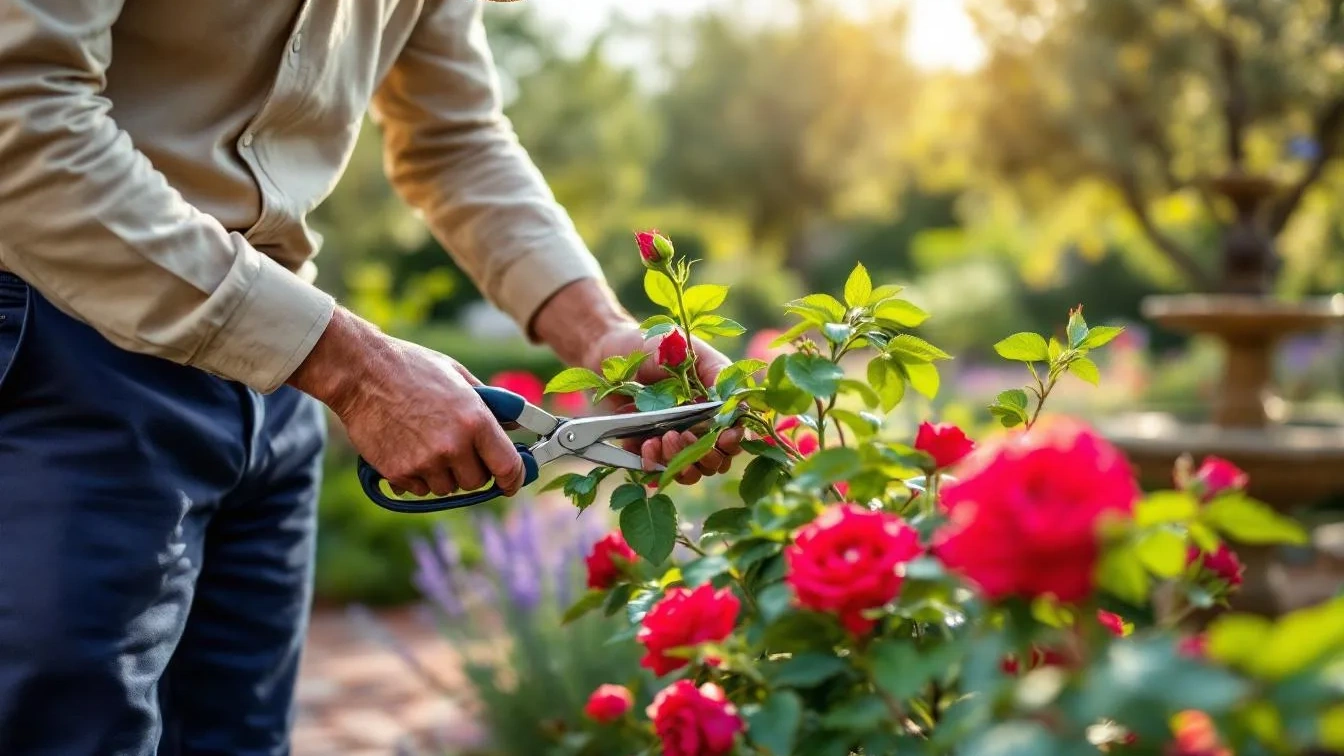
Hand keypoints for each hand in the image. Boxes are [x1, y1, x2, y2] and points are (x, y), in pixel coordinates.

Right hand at [288, 309, 525, 497]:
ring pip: (447, 488)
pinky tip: (408, 448)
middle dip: (471, 470)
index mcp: (475, 421)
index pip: (507, 466)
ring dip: (443, 474)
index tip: (510, 482)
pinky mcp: (398, 472)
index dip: (513, 478)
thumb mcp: (458, 376)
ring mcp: (424, 462)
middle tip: (459, 450)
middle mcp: (453, 446)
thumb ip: (490, 404)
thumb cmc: (412, 367)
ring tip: (428, 444)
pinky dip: (418, 476)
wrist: (361, 372)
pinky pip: (419, 489)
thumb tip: (515, 423)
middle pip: (476, 482)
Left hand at [587, 325, 744, 485]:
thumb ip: (715, 371)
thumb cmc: (650, 343)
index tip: (725, 437)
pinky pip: (656, 469)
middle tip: (686, 434)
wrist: (606, 349)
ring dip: (681, 461)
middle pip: (715, 460)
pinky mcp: (645, 448)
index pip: (734, 433)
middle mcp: (696, 425)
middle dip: (706, 455)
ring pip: (689, 471)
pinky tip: (647, 445)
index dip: (734, 440)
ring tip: (665, 437)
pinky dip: (654, 464)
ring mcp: (671, 439)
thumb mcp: (687, 348)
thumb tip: (737, 403)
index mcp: (714, 403)